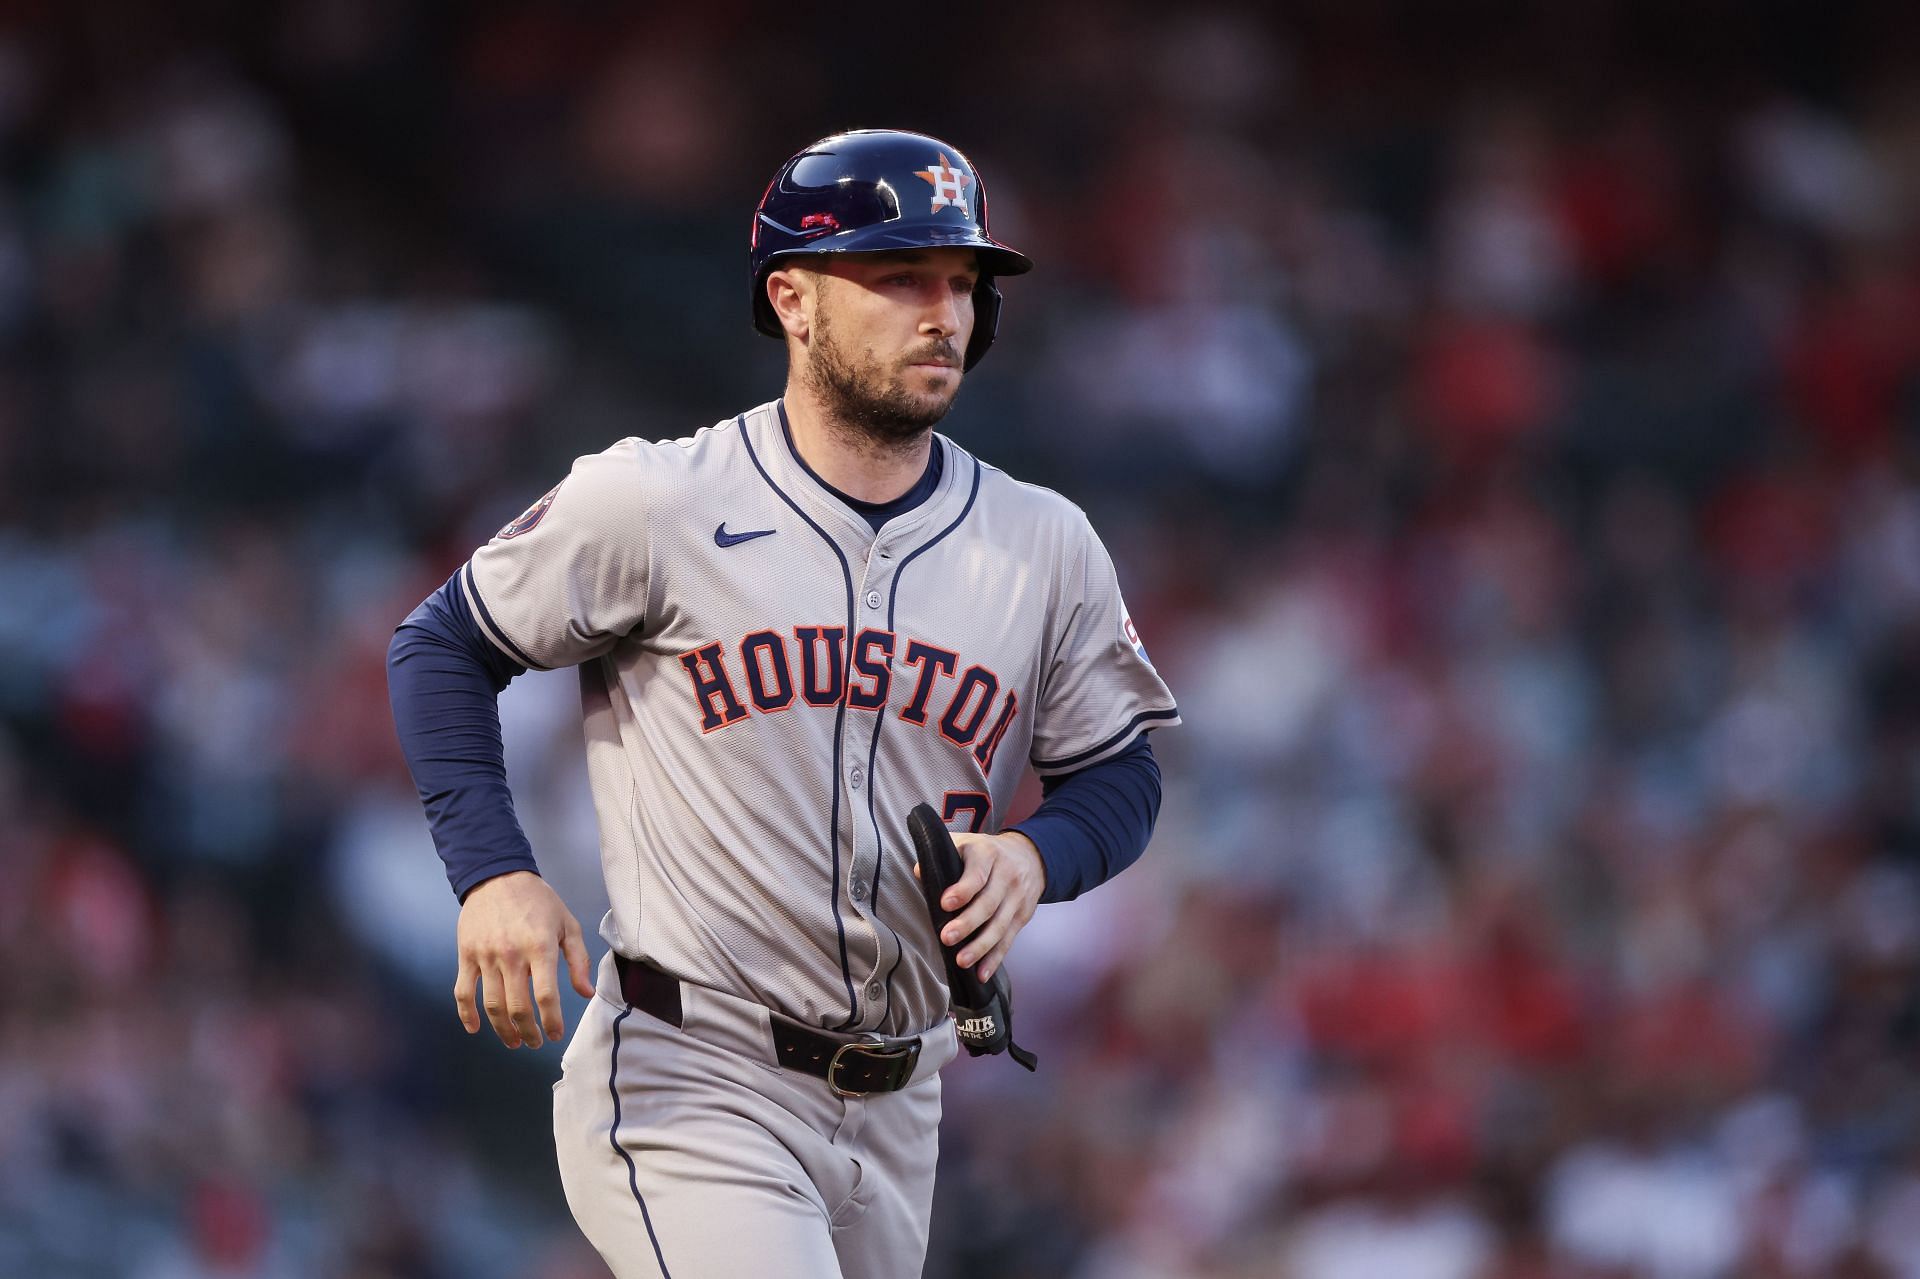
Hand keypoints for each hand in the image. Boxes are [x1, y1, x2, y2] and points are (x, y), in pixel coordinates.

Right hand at [454, 871, 593, 1048]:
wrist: (497, 876)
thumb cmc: (538, 901)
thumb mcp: (568, 924)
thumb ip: (578, 960)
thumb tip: (586, 993)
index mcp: (540, 947)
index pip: (545, 996)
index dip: (551, 1021)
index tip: (555, 1035)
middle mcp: (511, 955)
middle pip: (517, 1007)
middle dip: (528, 1032)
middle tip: (534, 1043)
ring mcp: (485, 956)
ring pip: (492, 1005)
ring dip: (502, 1030)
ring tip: (513, 1041)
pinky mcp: (466, 955)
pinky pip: (462, 992)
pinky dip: (466, 1015)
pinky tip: (475, 1029)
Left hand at [917, 831, 1044, 981]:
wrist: (1030, 856)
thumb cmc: (987, 853)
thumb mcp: (966, 843)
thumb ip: (943, 854)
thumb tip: (920, 872)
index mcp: (988, 855)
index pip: (977, 874)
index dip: (962, 890)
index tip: (945, 904)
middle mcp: (1006, 876)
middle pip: (988, 903)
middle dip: (967, 923)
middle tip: (947, 938)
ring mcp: (1017, 897)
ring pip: (999, 925)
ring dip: (981, 946)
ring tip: (962, 961)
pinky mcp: (1022, 916)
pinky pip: (1008, 940)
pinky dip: (995, 958)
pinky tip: (981, 973)